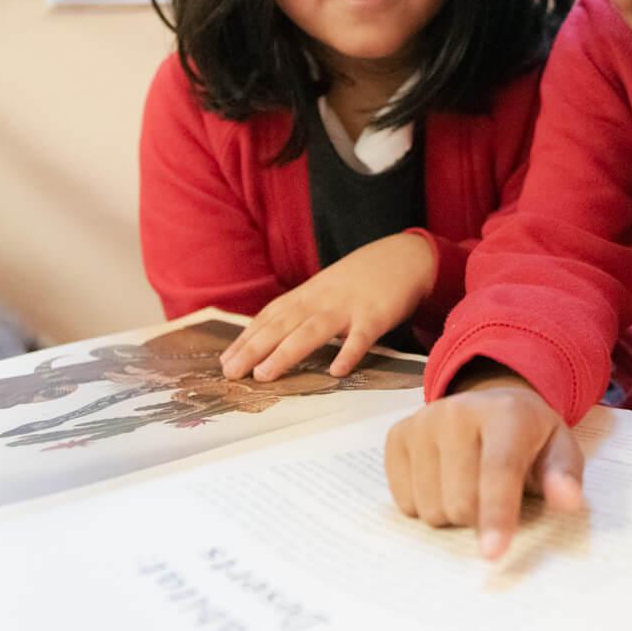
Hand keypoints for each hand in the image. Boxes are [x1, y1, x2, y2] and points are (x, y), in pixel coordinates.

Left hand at [220, 232, 435, 381]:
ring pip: (312, 331)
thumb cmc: (363, 277)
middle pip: (283, 324)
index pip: (271, 316)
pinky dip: (348, 352)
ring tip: (264, 375)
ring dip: (287, 353)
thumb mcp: (327, 287)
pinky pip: (361, 337)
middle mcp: (322, 299)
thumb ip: (305, 309)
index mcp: (309, 294)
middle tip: (231, 372)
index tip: (226, 360)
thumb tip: (276, 335)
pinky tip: (337, 371)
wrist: (405, 256)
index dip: (247, 337)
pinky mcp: (376, 316)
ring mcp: (348, 307)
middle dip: (254, 348)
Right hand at [384, 376, 582, 559]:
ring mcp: (422, 421)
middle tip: (493, 496)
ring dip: (452, 513)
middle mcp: (458, 411)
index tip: (493, 554)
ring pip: (430, 507)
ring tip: (468, 485)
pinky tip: (442, 480)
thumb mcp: (559, 450)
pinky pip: (405, 502)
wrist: (489, 402)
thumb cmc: (529, 438)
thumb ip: (564, 476)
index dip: (497, 514)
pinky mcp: (397, 436)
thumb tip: (567, 501)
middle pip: (461, 501)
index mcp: (506, 413)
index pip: (499, 471)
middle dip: (479, 517)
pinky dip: (425, 504)